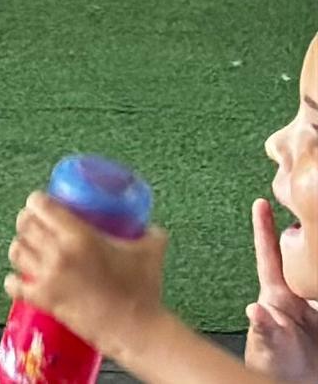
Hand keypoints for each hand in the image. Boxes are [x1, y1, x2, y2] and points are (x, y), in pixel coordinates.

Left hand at [6, 195, 168, 353]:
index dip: (37, 202)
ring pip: (17, 251)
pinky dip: (13, 281)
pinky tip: (17, 279)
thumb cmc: (143, 290)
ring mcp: (48, 276)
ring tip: (28, 249)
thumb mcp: (151, 253)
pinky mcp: (43, 299)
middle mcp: (58, 252)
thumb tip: (150, 226)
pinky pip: (14, 285)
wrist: (136, 329)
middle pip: (25, 225)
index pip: (41, 205)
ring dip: (20, 248)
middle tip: (35, 225)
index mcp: (79, 235)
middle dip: (27, 222)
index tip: (41, 204)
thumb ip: (150, 234)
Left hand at [255, 198, 315, 379]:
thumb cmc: (274, 364)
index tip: (259, 203)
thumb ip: (264, 330)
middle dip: (306, 236)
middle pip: (301, 258)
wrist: (299, 381)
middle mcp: (297, 295)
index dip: (263, 229)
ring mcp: (314, 303)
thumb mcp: (268, 348)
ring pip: (317, 272)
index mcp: (277, 297)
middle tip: (308, 211)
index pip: (269, 257)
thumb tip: (255, 311)